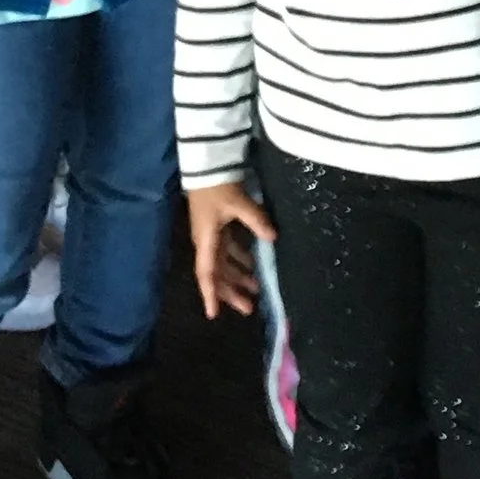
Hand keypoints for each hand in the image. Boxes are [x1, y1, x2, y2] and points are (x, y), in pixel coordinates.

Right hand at [186, 179, 274, 319]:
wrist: (206, 164)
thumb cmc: (217, 186)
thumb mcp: (237, 203)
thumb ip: (255, 220)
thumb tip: (273, 238)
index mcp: (206, 240)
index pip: (207, 273)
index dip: (211, 294)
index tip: (213, 314)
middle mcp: (206, 242)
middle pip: (216, 273)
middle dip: (231, 292)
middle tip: (248, 308)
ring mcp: (211, 234)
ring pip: (223, 263)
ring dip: (237, 276)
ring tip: (255, 290)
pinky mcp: (218, 225)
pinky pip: (228, 249)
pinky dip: (239, 259)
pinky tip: (253, 264)